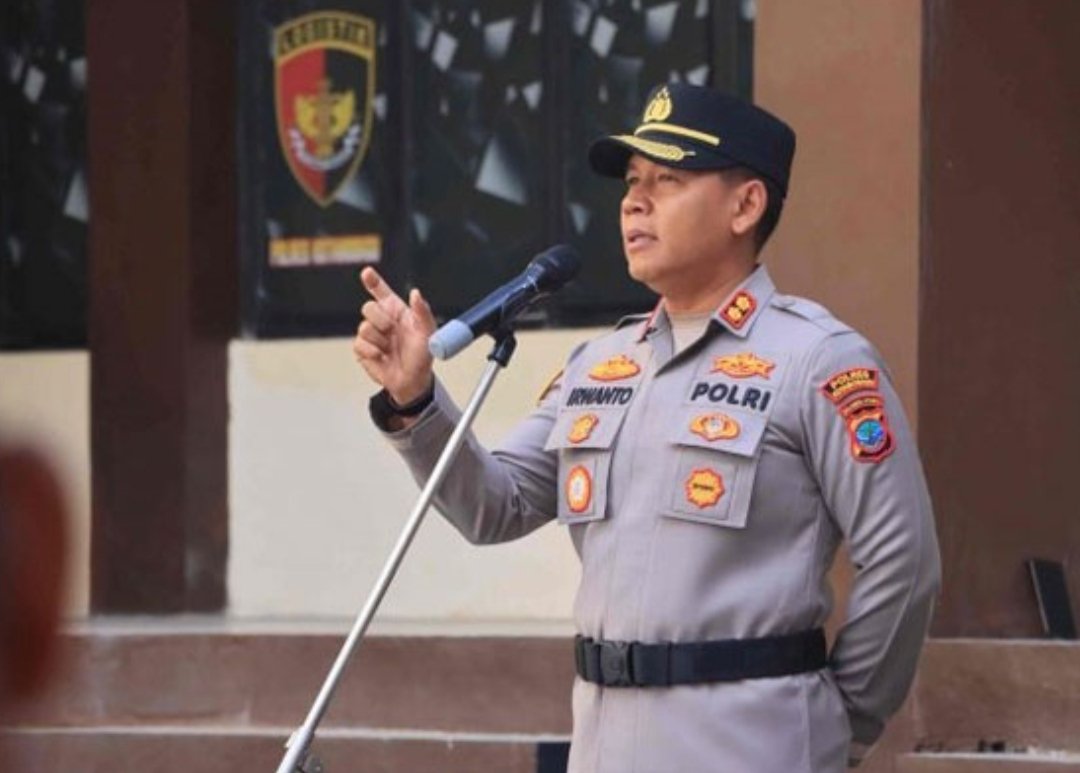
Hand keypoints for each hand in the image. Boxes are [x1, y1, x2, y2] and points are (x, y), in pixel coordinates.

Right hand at [352, 268, 436, 404]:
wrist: (412, 381)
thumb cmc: (421, 356)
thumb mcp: (428, 333)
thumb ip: (423, 312)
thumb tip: (416, 293)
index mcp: (397, 312)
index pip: (381, 292)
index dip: (373, 281)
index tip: (367, 272)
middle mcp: (382, 321)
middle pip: (368, 307)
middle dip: (380, 319)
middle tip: (392, 331)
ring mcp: (371, 335)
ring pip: (363, 327)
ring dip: (379, 340)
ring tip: (390, 348)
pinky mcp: (362, 350)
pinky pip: (360, 344)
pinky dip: (373, 352)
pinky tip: (383, 357)